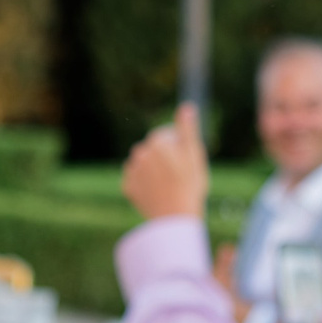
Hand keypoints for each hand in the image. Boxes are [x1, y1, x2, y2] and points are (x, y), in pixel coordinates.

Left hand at [122, 103, 208, 221]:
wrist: (175, 217)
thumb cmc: (189, 184)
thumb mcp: (194, 154)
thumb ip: (187, 129)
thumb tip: (186, 106)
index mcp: (156, 142)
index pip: (166, 137)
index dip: (178, 149)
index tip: (185, 163)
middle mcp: (139, 153)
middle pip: (154, 150)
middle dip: (164, 158)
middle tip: (178, 177)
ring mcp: (132, 171)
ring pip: (144, 165)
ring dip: (152, 171)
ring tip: (167, 186)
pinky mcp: (127, 187)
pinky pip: (136, 181)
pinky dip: (144, 185)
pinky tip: (156, 193)